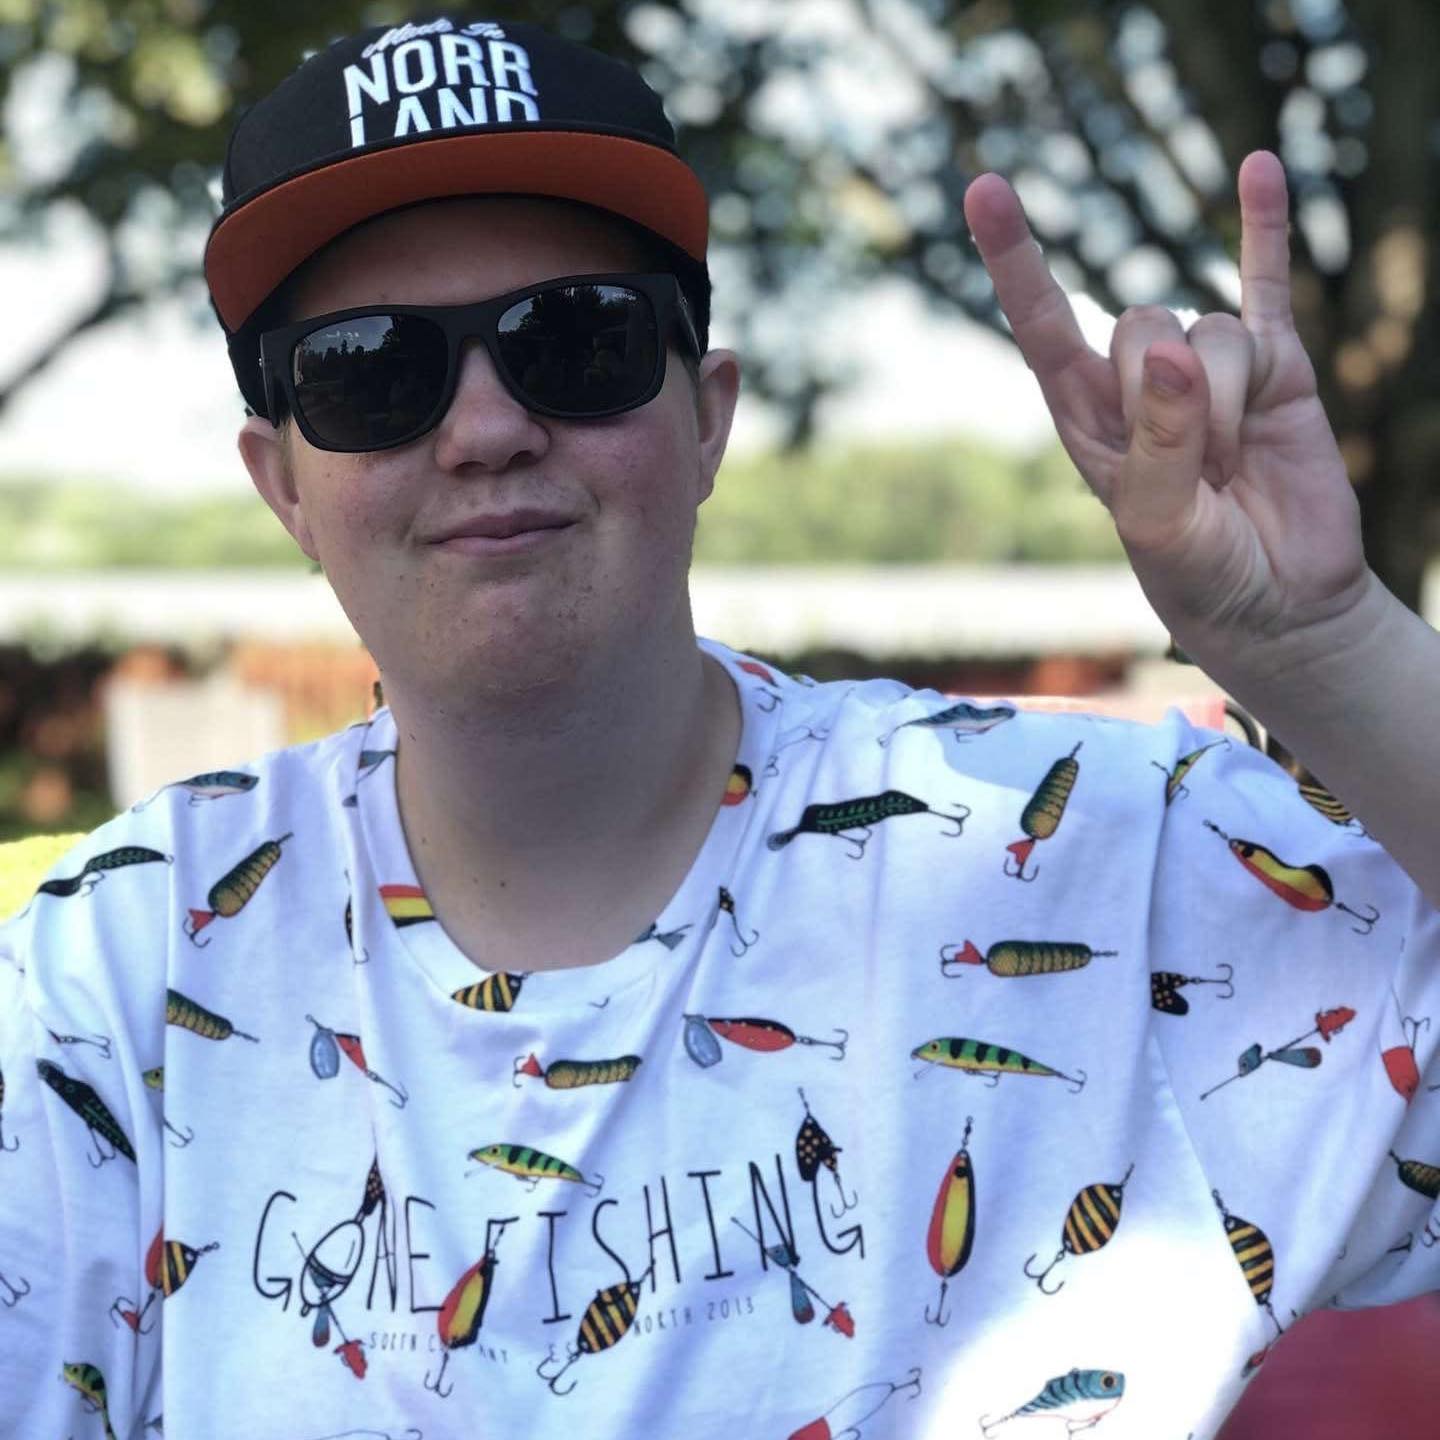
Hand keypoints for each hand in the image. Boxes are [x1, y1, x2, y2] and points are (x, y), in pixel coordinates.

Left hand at [963, 151, 1371, 671]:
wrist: (1280, 603)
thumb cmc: (1199, 573)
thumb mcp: (1158, 526)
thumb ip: (1159, 446)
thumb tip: (1176, 353)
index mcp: (1087, 419)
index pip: (1043, 326)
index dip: (1016, 260)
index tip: (985, 190)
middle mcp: (1139, 385)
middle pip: (1141, 324)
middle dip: (1172, 393)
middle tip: (1196, 469)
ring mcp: (1208, 371)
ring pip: (1214, 330)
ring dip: (1230, 402)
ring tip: (1235, 466)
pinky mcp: (1275, 369)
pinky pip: (1266, 286)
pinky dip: (1263, 230)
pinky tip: (1260, 168)